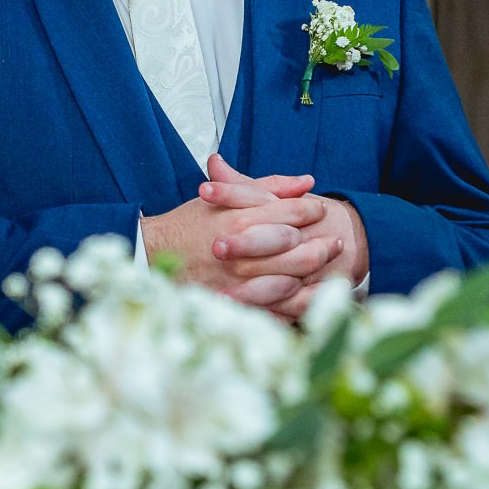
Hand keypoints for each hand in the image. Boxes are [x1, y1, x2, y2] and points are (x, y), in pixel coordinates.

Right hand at [140, 158, 338, 313]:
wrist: (152, 255)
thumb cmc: (188, 225)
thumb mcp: (222, 197)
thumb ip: (265, 186)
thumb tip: (304, 181)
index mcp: (238, 219)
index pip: (289, 213)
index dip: (309, 211)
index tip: (320, 211)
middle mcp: (241, 250)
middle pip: (296, 246)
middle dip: (321, 243)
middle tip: (335, 241)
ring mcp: (238, 280)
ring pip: (291, 279)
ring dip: (314, 272)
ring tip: (327, 266)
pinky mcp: (234, 303)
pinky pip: (275, 308)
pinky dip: (298, 304)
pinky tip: (312, 297)